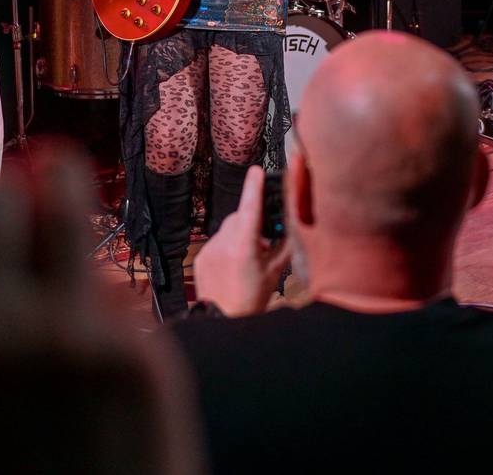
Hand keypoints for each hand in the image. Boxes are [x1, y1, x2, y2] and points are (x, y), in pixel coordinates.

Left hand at [193, 165, 289, 316]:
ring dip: (241, 234)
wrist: (223, 320)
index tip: (256, 171)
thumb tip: (291, 223)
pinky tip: (234, 265)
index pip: (250, 208)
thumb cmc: (251, 299)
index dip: (254, 187)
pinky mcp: (202, 256)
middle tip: (264, 242)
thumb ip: (284, 244)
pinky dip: (228, 246)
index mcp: (245, 246)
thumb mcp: (275, 271)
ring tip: (248, 258)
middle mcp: (224, 244)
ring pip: (229, 228)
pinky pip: (218, 241)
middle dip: (253, 222)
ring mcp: (210, 249)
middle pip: (241, 217)